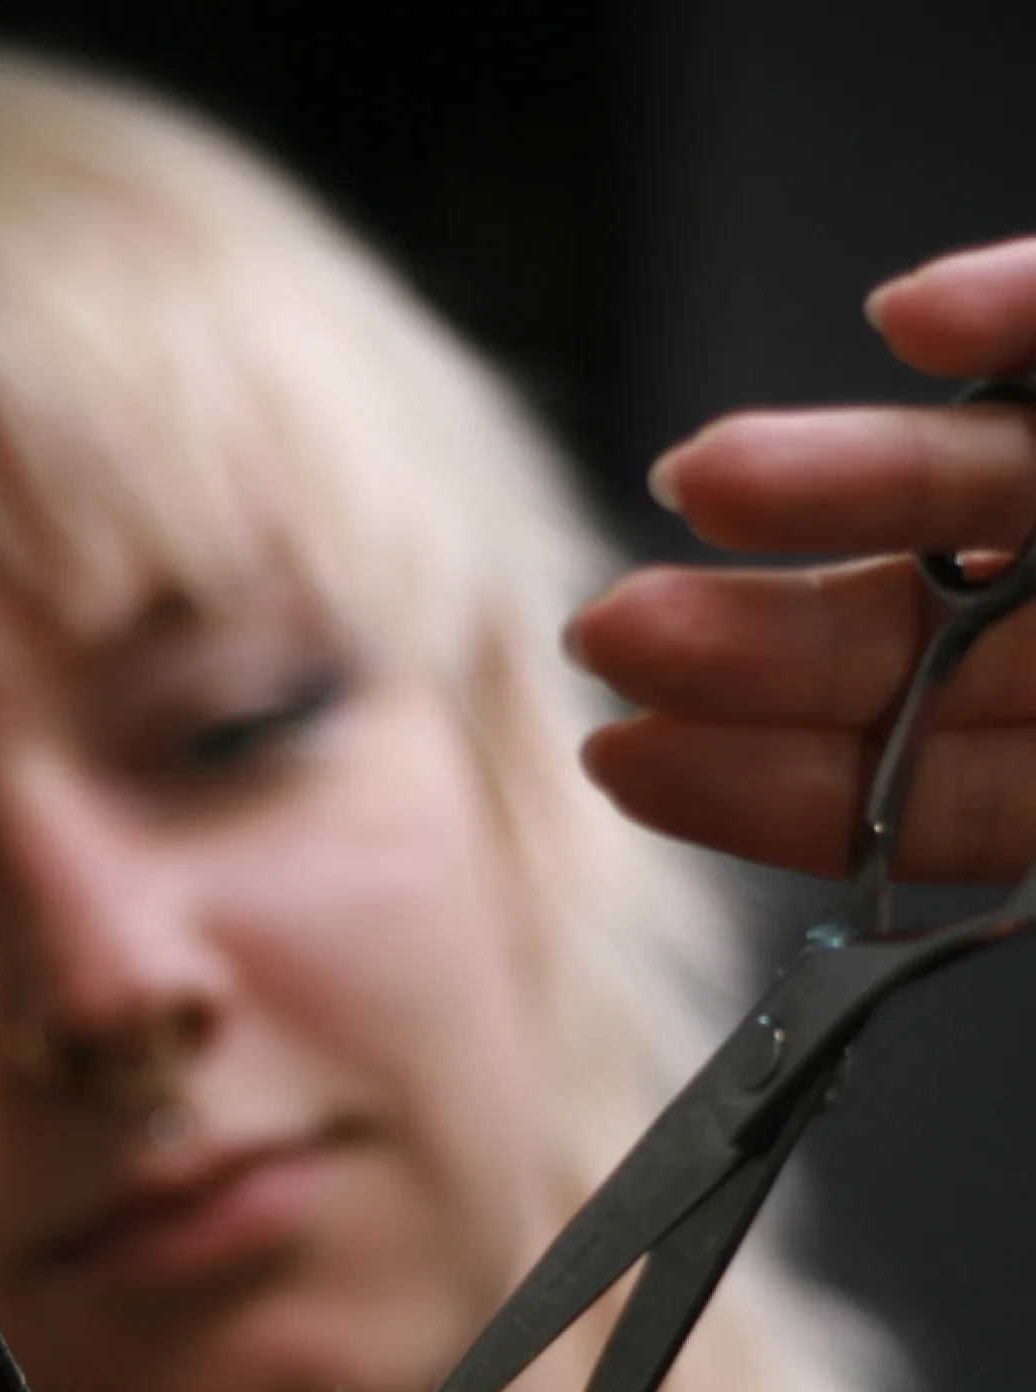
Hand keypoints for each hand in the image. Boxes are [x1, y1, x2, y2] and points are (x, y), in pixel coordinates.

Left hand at [574, 236, 1035, 881]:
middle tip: (608, 633)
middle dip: (769, 648)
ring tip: (699, 476)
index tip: (625, 760)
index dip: (786, 794)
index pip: (941, 804)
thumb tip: (907, 867)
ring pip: (987, 492)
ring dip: (846, 482)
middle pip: (937, 649)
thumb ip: (1021, 829)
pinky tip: (910, 317)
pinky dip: (1017, 314)